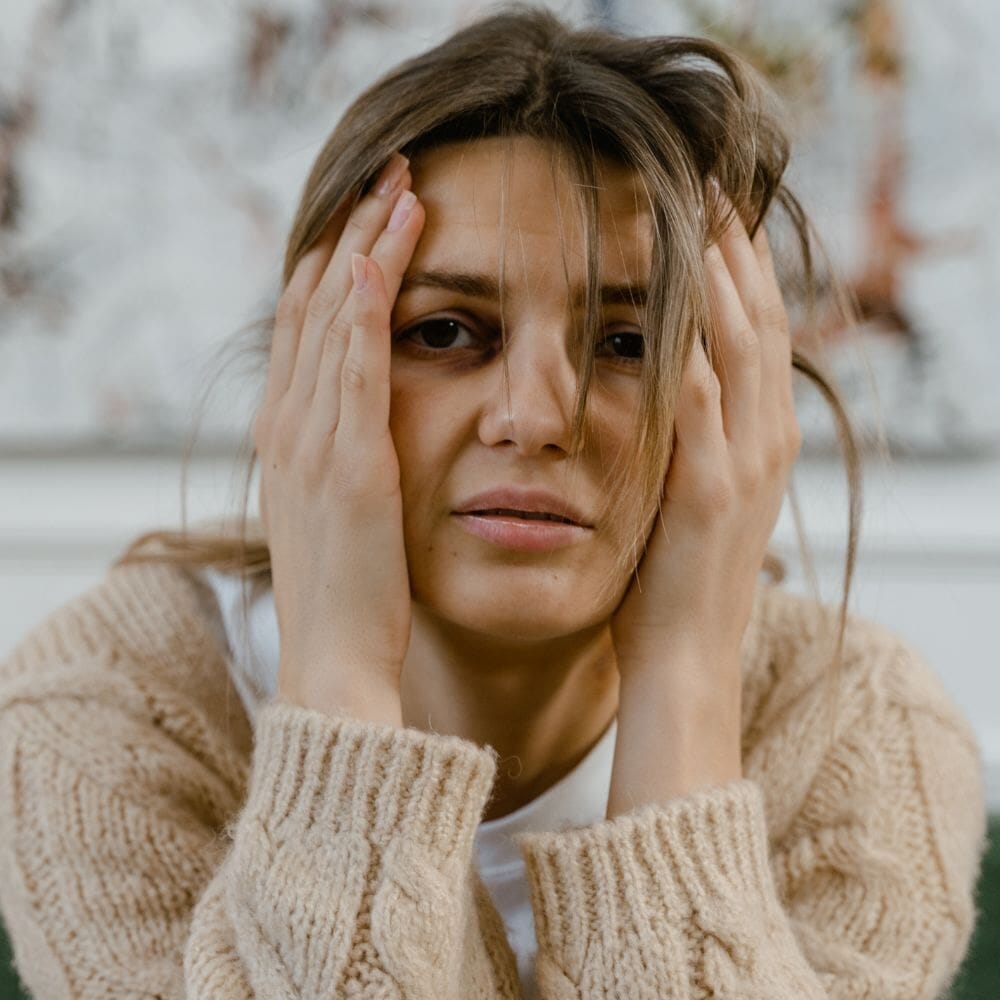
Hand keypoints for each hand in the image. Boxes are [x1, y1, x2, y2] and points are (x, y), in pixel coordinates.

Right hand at [253, 152, 425, 717]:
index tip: (372, 215)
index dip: (337, 262)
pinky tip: (383, 255)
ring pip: (334, 319)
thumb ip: (344, 462)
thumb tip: (366, 432)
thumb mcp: (338, 516)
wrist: (333, 663)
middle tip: (390, 172)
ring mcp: (312, 441)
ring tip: (402, 186)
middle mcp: (289, 426)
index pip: (308, 326)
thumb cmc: (349, 597)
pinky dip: (366, 307)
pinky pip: (353, 367)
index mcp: (290, 436)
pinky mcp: (348, 463)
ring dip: (367, 247)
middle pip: (316, 304)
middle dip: (353, 232)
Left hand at [609, 186, 800, 695]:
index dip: (744, 267)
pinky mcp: (709, 487)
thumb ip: (690, 440)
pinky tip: (667, 290)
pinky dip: (686, 338)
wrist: (684, 660)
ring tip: (695, 204)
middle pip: (760, 318)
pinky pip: (697, 396)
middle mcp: (767, 438)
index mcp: (762, 437)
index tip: (718, 209)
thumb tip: (664, 389)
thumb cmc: (673, 582)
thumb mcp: (691, 496)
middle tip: (711, 180)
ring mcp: (745, 461)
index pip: (760, 331)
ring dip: (717, 270)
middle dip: (736, 247)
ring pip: (739, 342)